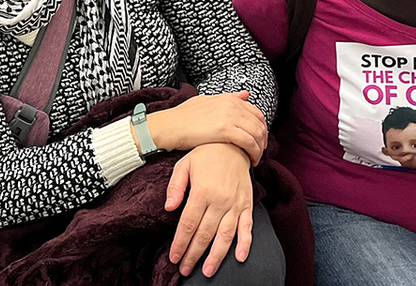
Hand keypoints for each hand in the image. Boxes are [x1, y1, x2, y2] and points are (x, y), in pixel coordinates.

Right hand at [146, 91, 267, 164]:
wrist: (168, 126)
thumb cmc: (182, 117)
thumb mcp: (206, 101)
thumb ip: (228, 98)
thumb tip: (245, 94)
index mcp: (228, 98)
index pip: (256, 113)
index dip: (261, 128)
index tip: (258, 140)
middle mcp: (231, 104)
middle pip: (260, 123)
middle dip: (263, 140)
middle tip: (259, 152)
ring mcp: (229, 116)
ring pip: (257, 134)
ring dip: (260, 148)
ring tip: (255, 158)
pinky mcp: (225, 129)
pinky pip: (249, 142)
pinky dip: (254, 153)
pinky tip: (250, 160)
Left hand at [166, 143, 253, 277]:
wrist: (233, 144)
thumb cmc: (205, 154)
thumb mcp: (184, 165)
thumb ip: (175, 187)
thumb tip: (168, 208)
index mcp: (202, 192)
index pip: (189, 224)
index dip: (181, 243)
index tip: (174, 257)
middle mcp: (220, 201)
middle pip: (205, 234)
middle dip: (193, 255)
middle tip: (185, 269)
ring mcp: (236, 204)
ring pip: (225, 236)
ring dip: (216, 256)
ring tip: (207, 271)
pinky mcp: (247, 205)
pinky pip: (247, 228)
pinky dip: (245, 244)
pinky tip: (239, 258)